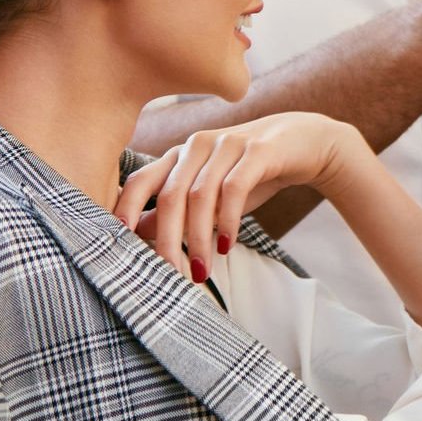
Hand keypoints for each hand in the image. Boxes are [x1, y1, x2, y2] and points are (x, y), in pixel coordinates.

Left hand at [114, 112, 372, 282]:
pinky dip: (227, 221)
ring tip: (201, 272)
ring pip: (200, 196)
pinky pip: (235, 188)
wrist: (307, 144)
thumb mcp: (212, 193)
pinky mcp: (258, 149)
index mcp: (179, 154)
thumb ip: (176, 209)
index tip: (114, 243)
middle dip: (166, 241)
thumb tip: (134, 232)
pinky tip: (226, 245)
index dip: (123, 210)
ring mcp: (227, 144)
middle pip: (169, 196)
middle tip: (170, 276)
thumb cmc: (251, 173)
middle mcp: (197, 145)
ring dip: (198, 239)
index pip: (140, 181)